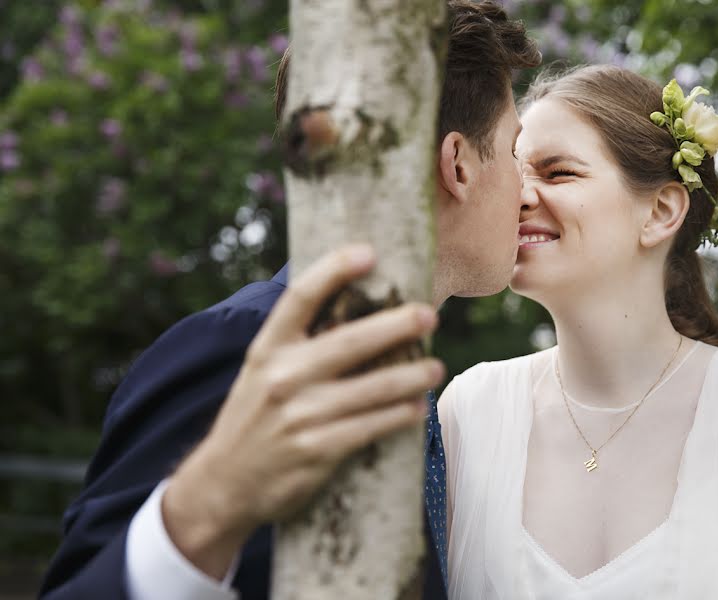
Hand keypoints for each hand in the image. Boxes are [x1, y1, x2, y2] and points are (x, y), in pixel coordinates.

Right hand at [162, 245, 443, 578]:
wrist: (223, 484)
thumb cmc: (255, 417)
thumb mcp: (263, 371)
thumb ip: (300, 343)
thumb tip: (359, 310)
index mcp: (268, 348)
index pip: (301, 297)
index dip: (334, 270)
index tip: (368, 252)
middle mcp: (282, 377)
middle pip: (349, 341)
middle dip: (396, 326)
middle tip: (429, 315)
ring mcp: (300, 415)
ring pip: (371, 389)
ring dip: (411, 377)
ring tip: (435, 368)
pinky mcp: (316, 451)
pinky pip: (371, 428)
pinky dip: (400, 416)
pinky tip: (418, 408)